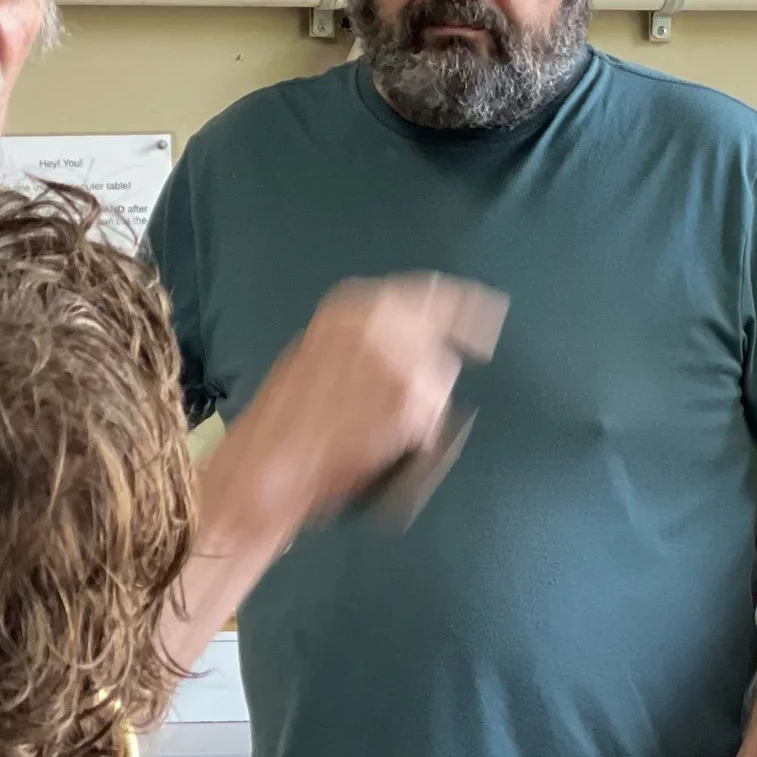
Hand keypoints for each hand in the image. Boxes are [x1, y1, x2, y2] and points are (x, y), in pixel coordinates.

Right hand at [211, 273, 506, 536]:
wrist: (266, 463)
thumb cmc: (284, 417)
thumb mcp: (321, 353)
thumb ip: (368, 340)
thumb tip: (419, 338)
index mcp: (355, 306)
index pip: (432, 293)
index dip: (466, 305)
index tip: (490, 312)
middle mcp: (386, 324)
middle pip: (439, 345)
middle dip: (425, 372)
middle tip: (396, 400)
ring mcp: (406, 364)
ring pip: (438, 388)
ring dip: (417, 407)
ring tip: (369, 428)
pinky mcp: (416, 407)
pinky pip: (431, 425)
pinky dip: (411, 438)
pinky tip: (372, 444)